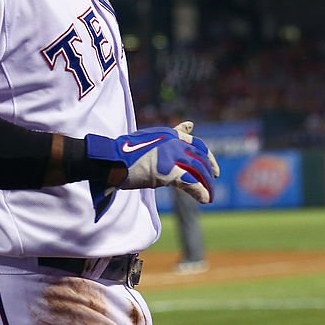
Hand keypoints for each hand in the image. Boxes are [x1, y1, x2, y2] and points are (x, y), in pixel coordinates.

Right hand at [85, 123, 219, 221]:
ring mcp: (171, 155)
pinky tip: (205, 199)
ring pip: (198, 169)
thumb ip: (170, 136)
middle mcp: (174, 142)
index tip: (212, 166)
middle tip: (214, 181)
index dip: (207, 156)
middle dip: (210, 170)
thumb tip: (190, 125)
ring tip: (210, 196)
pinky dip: (200, 191)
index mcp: (169, 134)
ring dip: (207, 184)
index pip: (196, 143)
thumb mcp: (150, 139)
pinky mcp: (167, 171)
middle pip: (200, 157)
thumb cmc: (124, 152)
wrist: (109, 159)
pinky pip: (190, 181)